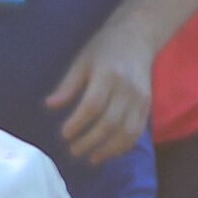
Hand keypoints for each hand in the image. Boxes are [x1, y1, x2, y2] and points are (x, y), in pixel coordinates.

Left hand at [46, 21, 155, 164]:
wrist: (138, 39)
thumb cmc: (104, 48)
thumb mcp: (82, 61)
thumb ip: (68, 85)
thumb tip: (49, 106)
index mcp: (108, 75)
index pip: (93, 104)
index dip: (79, 122)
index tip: (64, 134)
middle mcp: (128, 89)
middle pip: (110, 122)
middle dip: (91, 140)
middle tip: (73, 150)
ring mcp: (141, 99)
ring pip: (127, 132)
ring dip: (108, 149)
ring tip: (90, 158)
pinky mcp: (147, 106)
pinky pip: (137, 132)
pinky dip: (123, 146)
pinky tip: (108, 152)